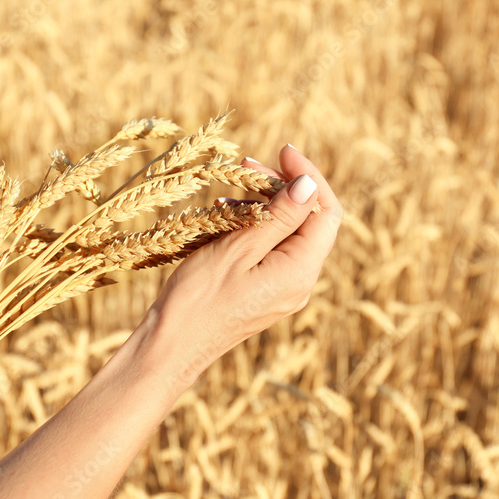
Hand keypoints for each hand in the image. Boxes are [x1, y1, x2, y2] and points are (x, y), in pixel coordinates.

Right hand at [147, 144, 342, 385]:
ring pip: (287, 234)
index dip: (310, 177)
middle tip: (247, 166)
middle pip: (309, 221)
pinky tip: (226, 215)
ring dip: (264, 206)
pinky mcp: (265, 292)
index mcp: (301, 271)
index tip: (283, 151)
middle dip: (283, 188)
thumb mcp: (239, 247)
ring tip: (230, 190)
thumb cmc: (200, 298)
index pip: (326, 212)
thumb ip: (279, 216)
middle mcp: (301, 282)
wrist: (172, 347)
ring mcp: (284, 289)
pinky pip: (270, 250)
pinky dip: (253, 227)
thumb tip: (309, 184)